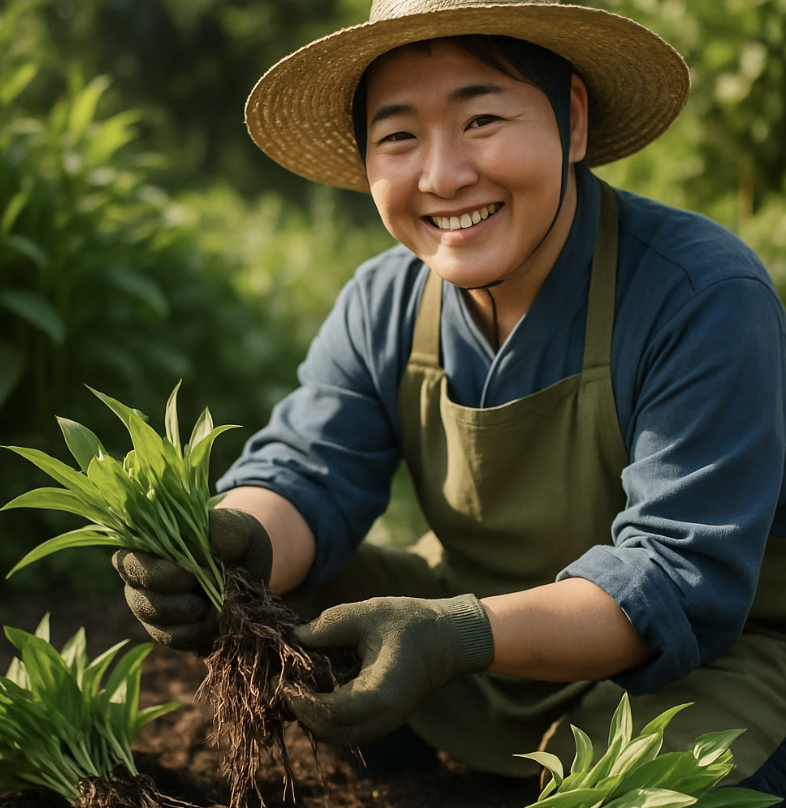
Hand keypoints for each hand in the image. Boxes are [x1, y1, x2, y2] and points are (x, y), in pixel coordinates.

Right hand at [112, 508, 272, 653]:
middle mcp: (146, 579)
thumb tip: (213, 538)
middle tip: (200, 591)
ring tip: (209, 604)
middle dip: (170, 599)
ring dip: (183, 614)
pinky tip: (212, 620)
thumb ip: (228, 528)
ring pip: (151, 620)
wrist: (255, 576)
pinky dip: (193, 632)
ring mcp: (155, 607)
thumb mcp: (242, 530)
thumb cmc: (240, 544)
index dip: (149, 571)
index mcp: (154, 547)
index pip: (126, 560)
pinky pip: (170, 637)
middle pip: (136, 596)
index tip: (186, 572)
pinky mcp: (170, 630)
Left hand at [283, 593, 493, 744]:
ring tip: (292, 687)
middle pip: (330, 732)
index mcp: (382, 693)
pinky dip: (325, 716)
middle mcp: (384, 718)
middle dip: (301, 713)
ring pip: (337, 736)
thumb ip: (331, 625)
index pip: (331, 713)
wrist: (449, 639)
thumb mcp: (370, 613)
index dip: (301, 700)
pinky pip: (347, 729)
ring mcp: (384, 723)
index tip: (282, 679)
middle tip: (279, 684)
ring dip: (311, 717)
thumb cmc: (412, 622)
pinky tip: (313, 690)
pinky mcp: (382, 720)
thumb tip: (296, 638)